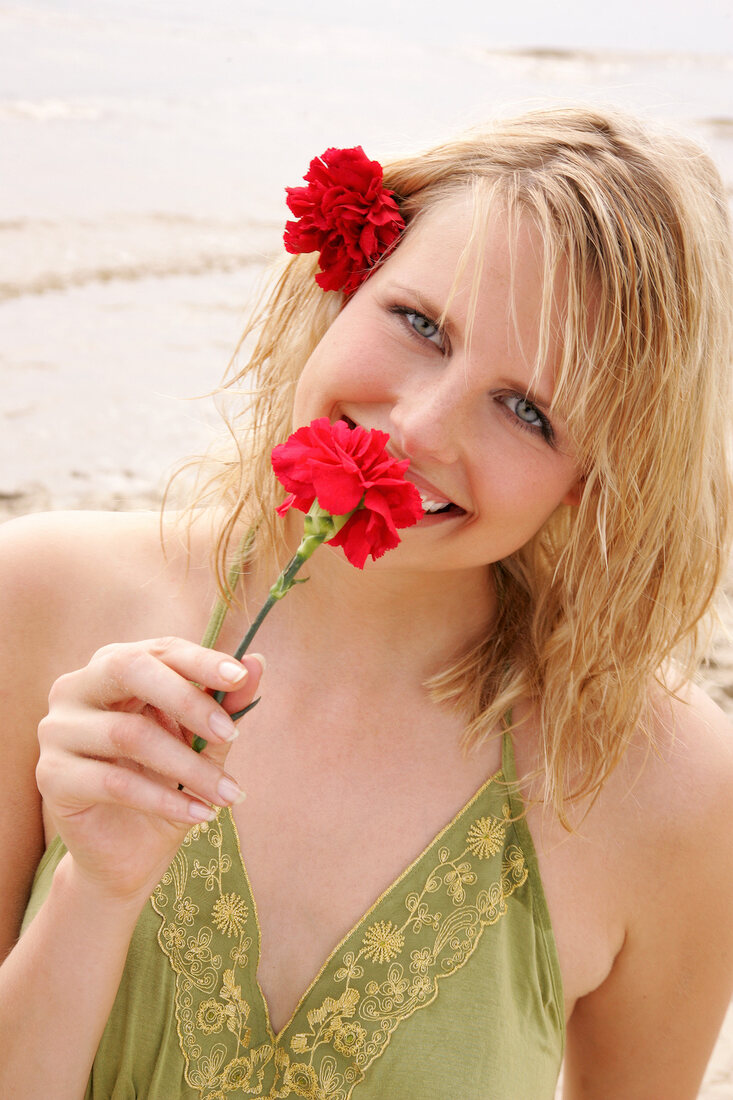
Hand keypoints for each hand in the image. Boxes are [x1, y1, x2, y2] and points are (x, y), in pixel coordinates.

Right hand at [35, 637, 263, 906]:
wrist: (127, 854)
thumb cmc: (166, 784)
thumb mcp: (202, 743)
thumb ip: (224, 703)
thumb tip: (257, 661)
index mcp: (113, 667)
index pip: (158, 650)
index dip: (200, 660)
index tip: (241, 676)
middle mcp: (76, 688)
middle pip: (129, 670)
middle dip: (188, 699)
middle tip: (233, 734)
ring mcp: (57, 730)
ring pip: (129, 734)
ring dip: (189, 766)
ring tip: (228, 793)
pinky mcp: (51, 776)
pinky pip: (114, 782)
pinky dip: (165, 800)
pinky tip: (200, 814)